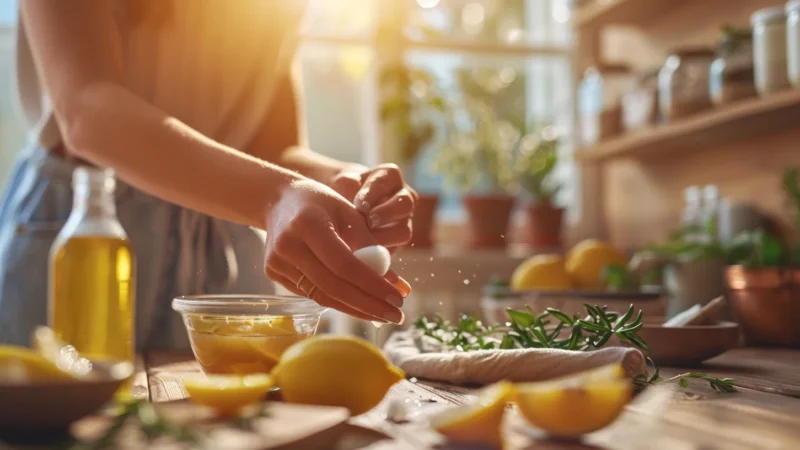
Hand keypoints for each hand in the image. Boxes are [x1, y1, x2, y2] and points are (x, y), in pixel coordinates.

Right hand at [264, 179, 409, 322]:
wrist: (279, 201)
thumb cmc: (322, 204)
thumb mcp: (350, 215)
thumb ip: (372, 248)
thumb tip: (399, 287)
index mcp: (308, 224)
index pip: (344, 264)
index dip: (372, 285)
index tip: (398, 298)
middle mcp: (287, 245)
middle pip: (332, 286)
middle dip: (368, 304)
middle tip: (396, 315)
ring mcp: (277, 262)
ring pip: (322, 296)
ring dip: (356, 308)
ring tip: (383, 314)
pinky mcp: (274, 273)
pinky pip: (312, 294)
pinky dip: (339, 301)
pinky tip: (360, 304)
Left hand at [328, 163, 417, 248]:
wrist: (341, 203)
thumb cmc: (342, 189)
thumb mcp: (342, 182)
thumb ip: (348, 186)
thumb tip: (358, 206)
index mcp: (390, 176)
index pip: (387, 182)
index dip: (373, 194)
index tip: (359, 205)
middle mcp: (403, 196)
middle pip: (405, 204)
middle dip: (386, 214)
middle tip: (368, 221)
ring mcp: (404, 220)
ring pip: (404, 231)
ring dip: (385, 237)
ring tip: (364, 239)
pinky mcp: (398, 240)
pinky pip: (395, 248)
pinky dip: (379, 251)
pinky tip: (363, 251)